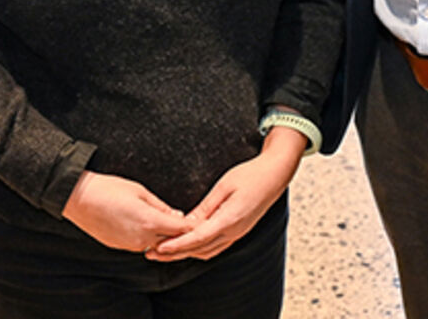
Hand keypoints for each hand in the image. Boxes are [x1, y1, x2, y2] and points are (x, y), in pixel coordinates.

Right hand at [61, 170, 193, 251]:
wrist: (79, 198)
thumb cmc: (110, 189)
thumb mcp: (141, 192)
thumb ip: (162, 207)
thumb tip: (178, 217)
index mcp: (150, 222)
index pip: (182, 230)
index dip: (194, 225)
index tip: (201, 220)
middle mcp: (142, 239)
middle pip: (172, 241)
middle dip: (181, 234)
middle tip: (190, 223)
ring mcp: (130, 245)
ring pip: (156, 244)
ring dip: (165, 236)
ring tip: (169, 222)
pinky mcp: (120, 246)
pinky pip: (141, 244)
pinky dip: (149, 237)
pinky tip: (148, 225)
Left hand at [148, 130, 303, 261]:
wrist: (275, 175)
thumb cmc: (251, 175)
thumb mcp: (223, 186)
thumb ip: (205, 207)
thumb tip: (187, 222)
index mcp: (229, 219)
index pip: (197, 238)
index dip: (176, 245)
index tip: (159, 247)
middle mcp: (233, 231)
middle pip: (199, 249)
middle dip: (175, 253)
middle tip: (152, 253)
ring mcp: (237, 233)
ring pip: (207, 251)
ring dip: (185, 252)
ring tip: (165, 251)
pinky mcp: (238, 230)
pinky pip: (215, 246)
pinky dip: (198, 248)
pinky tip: (187, 244)